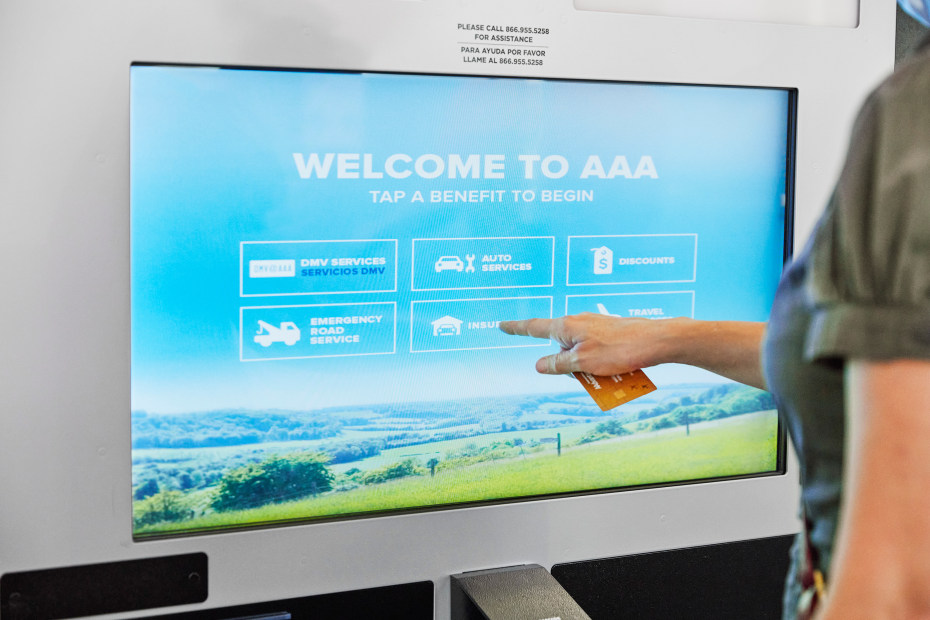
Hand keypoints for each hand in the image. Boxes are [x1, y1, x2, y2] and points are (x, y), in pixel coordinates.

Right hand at [498, 313, 671, 375]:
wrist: (658, 340)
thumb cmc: (620, 349)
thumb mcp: (583, 363)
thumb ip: (558, 364)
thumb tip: (539, 364)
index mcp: (566, 326)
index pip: (534, 327)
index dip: (516, 329)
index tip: (501, 325)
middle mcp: (578, 323)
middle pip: (561, 348)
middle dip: (568, 365)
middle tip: (586, 375)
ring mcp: (595, 327)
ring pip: (581, 353)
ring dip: (589, 368)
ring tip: (609, 374)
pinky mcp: (609, 332)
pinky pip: (597, 353)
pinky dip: (602, 365)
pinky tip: (619, 370)